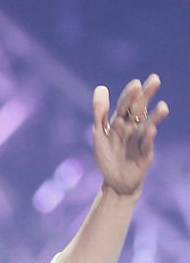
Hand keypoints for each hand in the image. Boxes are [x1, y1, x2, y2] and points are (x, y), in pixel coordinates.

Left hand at [92, 74, 168, 198]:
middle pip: (140, 109)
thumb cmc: (108, 156)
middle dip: (146, 96)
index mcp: (121, 121)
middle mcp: (133, 127)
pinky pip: (147, 145)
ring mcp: (141, 140)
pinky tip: (151, 130)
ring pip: (148, 125)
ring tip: (163, 107)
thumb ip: (99, 113)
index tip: (135, 84)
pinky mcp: (145, 154)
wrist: (115, 181)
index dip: (129, 95)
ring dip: (155, 117)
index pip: (125, 105)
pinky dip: (148, 137)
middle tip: (155, 80)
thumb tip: (101, 87)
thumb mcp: (99, 134)